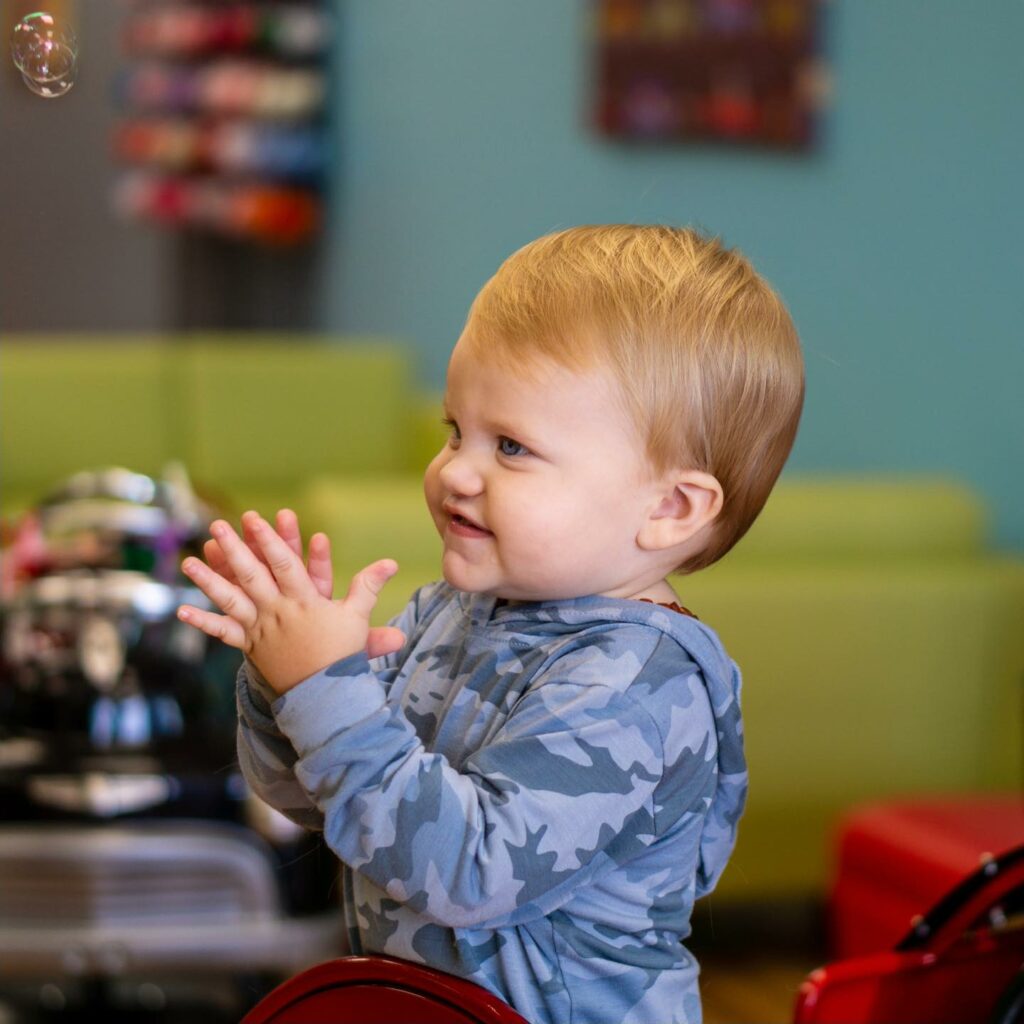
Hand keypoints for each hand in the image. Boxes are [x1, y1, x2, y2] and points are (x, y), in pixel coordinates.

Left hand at [177, 514, 405, 693]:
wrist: (325, 694)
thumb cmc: (342, 653)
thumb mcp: (357, 616)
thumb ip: (369, 585)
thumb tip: (391, 562)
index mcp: (303, 601)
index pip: (283, 564)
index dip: (268, 539)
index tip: (254, 519)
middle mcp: (277, 612)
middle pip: (252, 575)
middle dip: (235, 548)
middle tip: (218, 525)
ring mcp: (260, 629)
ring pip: (230, 600)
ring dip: (208, 579)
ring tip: (188, 560)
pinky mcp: (250, 646)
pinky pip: (223, 632)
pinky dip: (203, 621)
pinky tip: (180, 610)